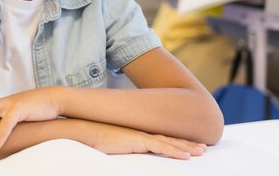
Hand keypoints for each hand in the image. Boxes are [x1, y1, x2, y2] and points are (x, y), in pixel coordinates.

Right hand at [87, 121, 206, 159]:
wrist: (84, 131)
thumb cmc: (93, 140)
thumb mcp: (111, 146)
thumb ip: (122, 149)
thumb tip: (122, 152)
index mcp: (136, 135)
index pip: (160, 139)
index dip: (176, 142)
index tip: (189, 146)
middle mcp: (141, 133)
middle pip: (169, 139)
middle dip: (187, 144)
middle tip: (203, 148)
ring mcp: (140, 136)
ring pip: (169, 142)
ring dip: (187, 147)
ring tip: (201, 151)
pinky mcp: (138, 140)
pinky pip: (161, 147)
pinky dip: (175, 151)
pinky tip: (187, 156)